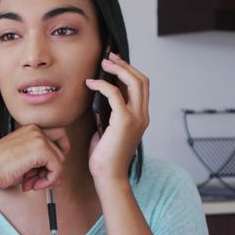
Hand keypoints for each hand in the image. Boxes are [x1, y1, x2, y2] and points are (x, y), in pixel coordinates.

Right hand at [0, 125, 69, 191]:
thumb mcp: (23, 164)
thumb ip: (42, 167)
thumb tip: (60, 178)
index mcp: (29, 130)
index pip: (56, 142)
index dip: (52, 160)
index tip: (40, 173)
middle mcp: (35, 130)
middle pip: (60, 151)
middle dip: (51, 169)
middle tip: (36, 181)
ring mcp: (39, 137)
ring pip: (60, 161)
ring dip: (47, 177)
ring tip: (30, 184)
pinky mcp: (42, 149)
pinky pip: (58, 168)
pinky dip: (48, 181)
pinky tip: (32, 184)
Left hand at [85, 52, 149, 181]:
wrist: (109, 176)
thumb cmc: (105, 157)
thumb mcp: (109, 130)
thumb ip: (110, 115)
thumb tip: (100, 99)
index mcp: (141, 117)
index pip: (142, 87)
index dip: (130, 71)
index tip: (115, 64)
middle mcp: (143, 116)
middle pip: (142, 80)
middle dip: (125, 65)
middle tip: (109, 58)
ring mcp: (136, 118)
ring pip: (134, 82)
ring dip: (118, 69)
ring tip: (103, 64)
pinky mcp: (125, 121)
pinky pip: (115, 94)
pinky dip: (103, 85)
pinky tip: (91, 83)